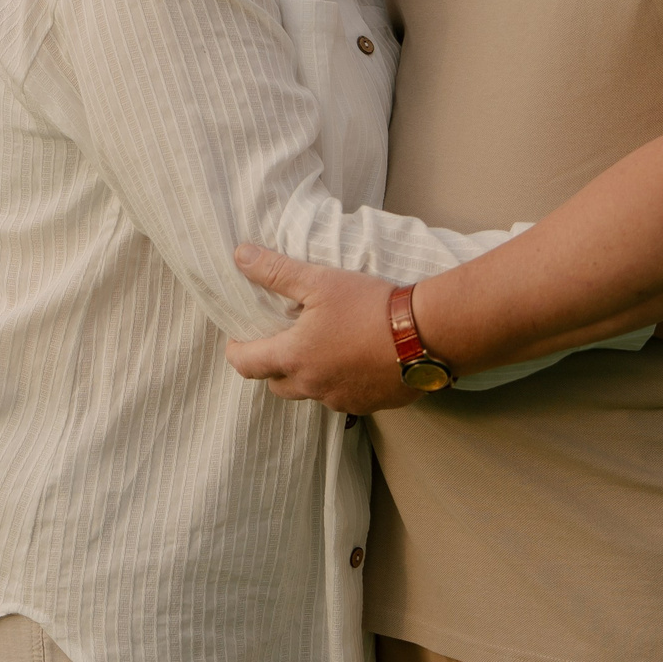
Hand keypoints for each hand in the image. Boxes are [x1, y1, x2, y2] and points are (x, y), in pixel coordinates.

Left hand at [222, 245, 417, 413]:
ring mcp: (341, 400)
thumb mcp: (319, 281)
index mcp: (294, 358)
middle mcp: (313, 387)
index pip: (246, 365)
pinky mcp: (368, 405)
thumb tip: (240, 256)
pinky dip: (340, 382)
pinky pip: (342, 398)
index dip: (236, 351)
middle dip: (273, 366)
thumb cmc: (369, 306)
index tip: (239, 338)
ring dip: (309, 375)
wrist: (426, 334)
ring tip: (323, 347)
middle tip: (283, 340)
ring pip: (311, 392)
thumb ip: (276, 270)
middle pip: (277, 385)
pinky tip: (355, 359)